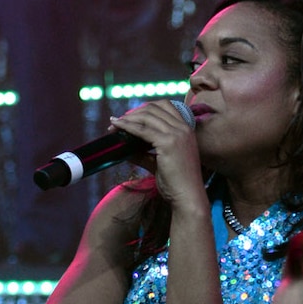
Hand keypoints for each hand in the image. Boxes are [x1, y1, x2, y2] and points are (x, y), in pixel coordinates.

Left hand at [110, 98, 206, 213]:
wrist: (188, 197)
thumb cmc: (177, 183)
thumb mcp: (159, 163)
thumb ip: (143, 153)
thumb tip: (124, 148)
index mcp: (187, 129)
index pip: (165, 106)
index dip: (145, 108)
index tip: (130, 116)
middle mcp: (183, 128)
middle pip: (154, 108)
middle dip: (133, 112)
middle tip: (118, 121)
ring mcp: (177, 134)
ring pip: (147, 116)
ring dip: (128, 118)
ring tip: (114, 124)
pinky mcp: (168, 143)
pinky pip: (142, 129)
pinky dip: (128, 126)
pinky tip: (117, 127)